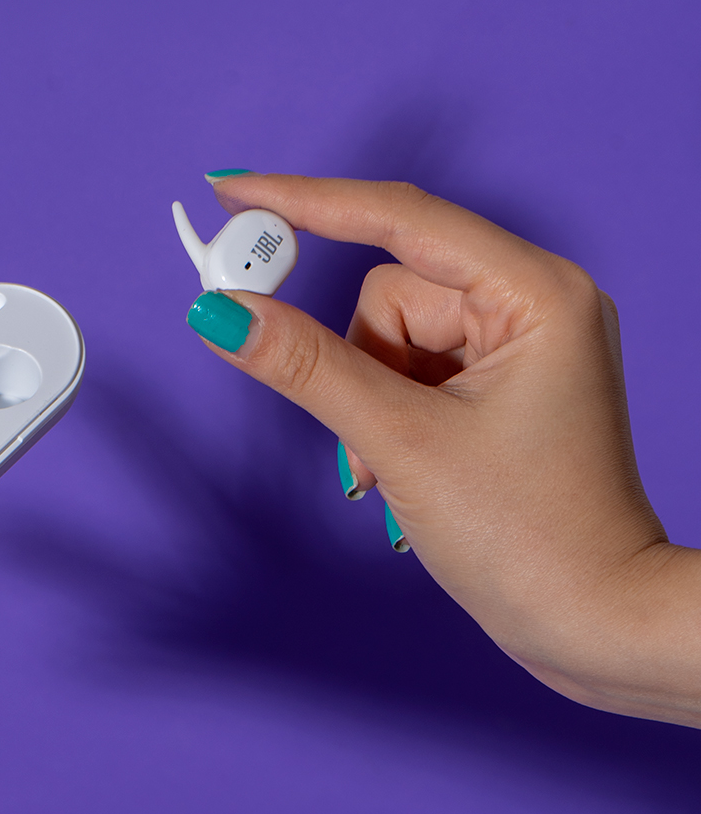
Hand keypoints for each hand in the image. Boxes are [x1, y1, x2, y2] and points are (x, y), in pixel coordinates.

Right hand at [188, 174, 700, 726]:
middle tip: (348, 427)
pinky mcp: (499, 388)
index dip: (307, 202)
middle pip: (390, 292)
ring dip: (368, 402)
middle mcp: (532, 305)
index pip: (400, 219)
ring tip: (393, 468)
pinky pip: (409, 374)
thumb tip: (225, 313)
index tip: (233, 192)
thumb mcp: (401, 443)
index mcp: (534, 294)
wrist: (589, 621)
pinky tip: (402, 469)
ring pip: (390, 339)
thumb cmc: (529, 537)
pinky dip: (386, 417)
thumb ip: (306, 369)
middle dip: (357, 365)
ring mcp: (517, 349)